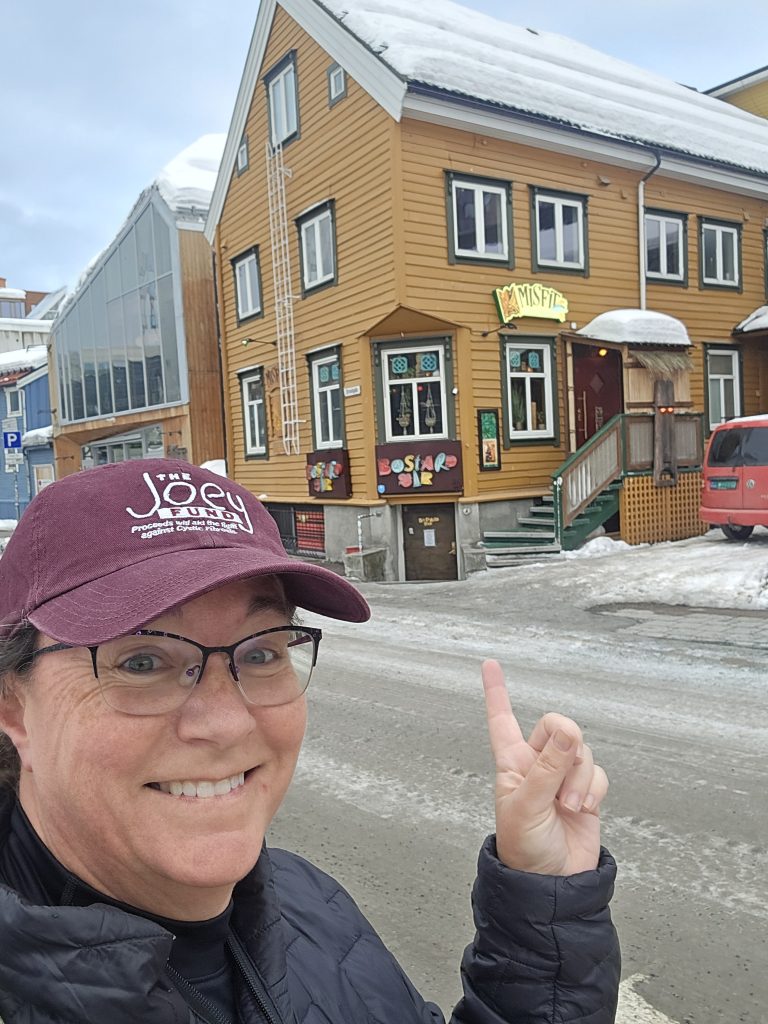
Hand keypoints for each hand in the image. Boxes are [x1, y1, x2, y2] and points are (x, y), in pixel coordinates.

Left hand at [482, 659, 608, 875]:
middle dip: (565, 744)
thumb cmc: (524, 848)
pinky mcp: (585, 791)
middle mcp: (536, 764)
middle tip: (565, 764)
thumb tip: (568, 732)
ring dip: (579, 779)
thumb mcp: (527, 806)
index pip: (501, 719)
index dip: (496, 691)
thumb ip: (548, 768)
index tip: (490, 663)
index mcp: (511, 762)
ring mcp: (562, 777)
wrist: (552, 883)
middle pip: (556, 727)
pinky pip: (598, 773)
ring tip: (567, 807)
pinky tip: (582, 809)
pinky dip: (593, 790)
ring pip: (581, 752)